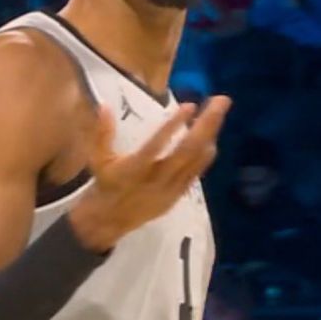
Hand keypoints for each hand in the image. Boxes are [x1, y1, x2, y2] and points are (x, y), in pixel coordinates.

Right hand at [69, 96, 230, 250]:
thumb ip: (102, 133)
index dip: (172, 126)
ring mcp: (169, 189)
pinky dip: (205, 155)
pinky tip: (213, 137)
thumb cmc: (107, 182)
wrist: (111, 219)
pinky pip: (195, 173)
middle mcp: (155, 179)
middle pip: (186, 151)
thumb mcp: (98, 159)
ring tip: (219, 110)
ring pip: (195, 161)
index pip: (155, 146)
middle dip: (206, 124)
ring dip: (210, 135)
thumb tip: (104, 105)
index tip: (189, 105)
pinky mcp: (177, 195)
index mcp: (133, 169)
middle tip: (221, 100)